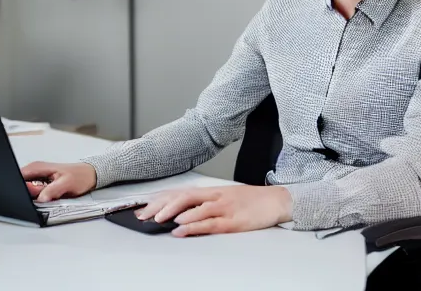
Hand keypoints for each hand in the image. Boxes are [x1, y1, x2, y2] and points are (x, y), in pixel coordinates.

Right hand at [20, 161, 96, 202]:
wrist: (89, 175)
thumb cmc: (80, 175)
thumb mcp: (66, 184)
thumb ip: (52, 190)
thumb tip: (40, 198)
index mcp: (38, 167)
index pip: (18, 177)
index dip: (22, 188)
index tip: (33, 193)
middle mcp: (36, 170)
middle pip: (22, 186)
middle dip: (30, 194)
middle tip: (44, 194)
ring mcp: (38, 177)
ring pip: (28, 191)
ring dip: (36, 196)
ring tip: (50, 194)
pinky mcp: (42, 183)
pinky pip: (35, 193)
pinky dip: (40, 196)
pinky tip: (50, 196)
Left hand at [136, 185, 292, 236]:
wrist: (277, 200)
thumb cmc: (251, 201)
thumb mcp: (225, 198)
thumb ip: (206, 204)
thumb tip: (183, 213)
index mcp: (212, 191)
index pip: (180, 192)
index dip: (161, 199)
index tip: (144, 207)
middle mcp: (215, 196)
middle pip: (183, 197)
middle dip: (161, 205)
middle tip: (144, 215)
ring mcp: (224, 207)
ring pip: (194, 207)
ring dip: (173, 213)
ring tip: (158, 220)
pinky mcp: (233, 221)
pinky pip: (209, 223)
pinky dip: (193, 225)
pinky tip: (181, 229)